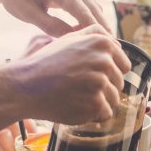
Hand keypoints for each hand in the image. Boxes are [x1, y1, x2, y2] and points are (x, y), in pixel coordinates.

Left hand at [0, 0, 109, 36]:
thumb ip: (50, 25)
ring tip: (105, 44)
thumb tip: (71, 38)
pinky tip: (91, 34)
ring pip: (92, 5)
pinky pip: (86, 4)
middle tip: (113, 47)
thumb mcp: (28, 13)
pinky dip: (91, 18)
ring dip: (99, 23)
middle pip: (92, 6)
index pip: (81, 9)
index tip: (104, 43)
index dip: (94, 27)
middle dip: (103, 27)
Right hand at [13, 25, 130, 124]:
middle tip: (79, 88)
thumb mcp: (69, 39)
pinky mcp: (95, 103)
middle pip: (119, 84)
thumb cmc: (46, 64)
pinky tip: (75, 107)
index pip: (124, 65)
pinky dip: (92, 115)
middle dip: (103, 89)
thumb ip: (93, 36)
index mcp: (101, 42)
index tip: (92, 77)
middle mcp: (104, 60)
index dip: (109, 74)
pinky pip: (105, 114)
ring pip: (114, 100)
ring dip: (98, 103)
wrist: (25, 86)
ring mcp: (100, 83)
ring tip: (76, 98)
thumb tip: (115, 41)